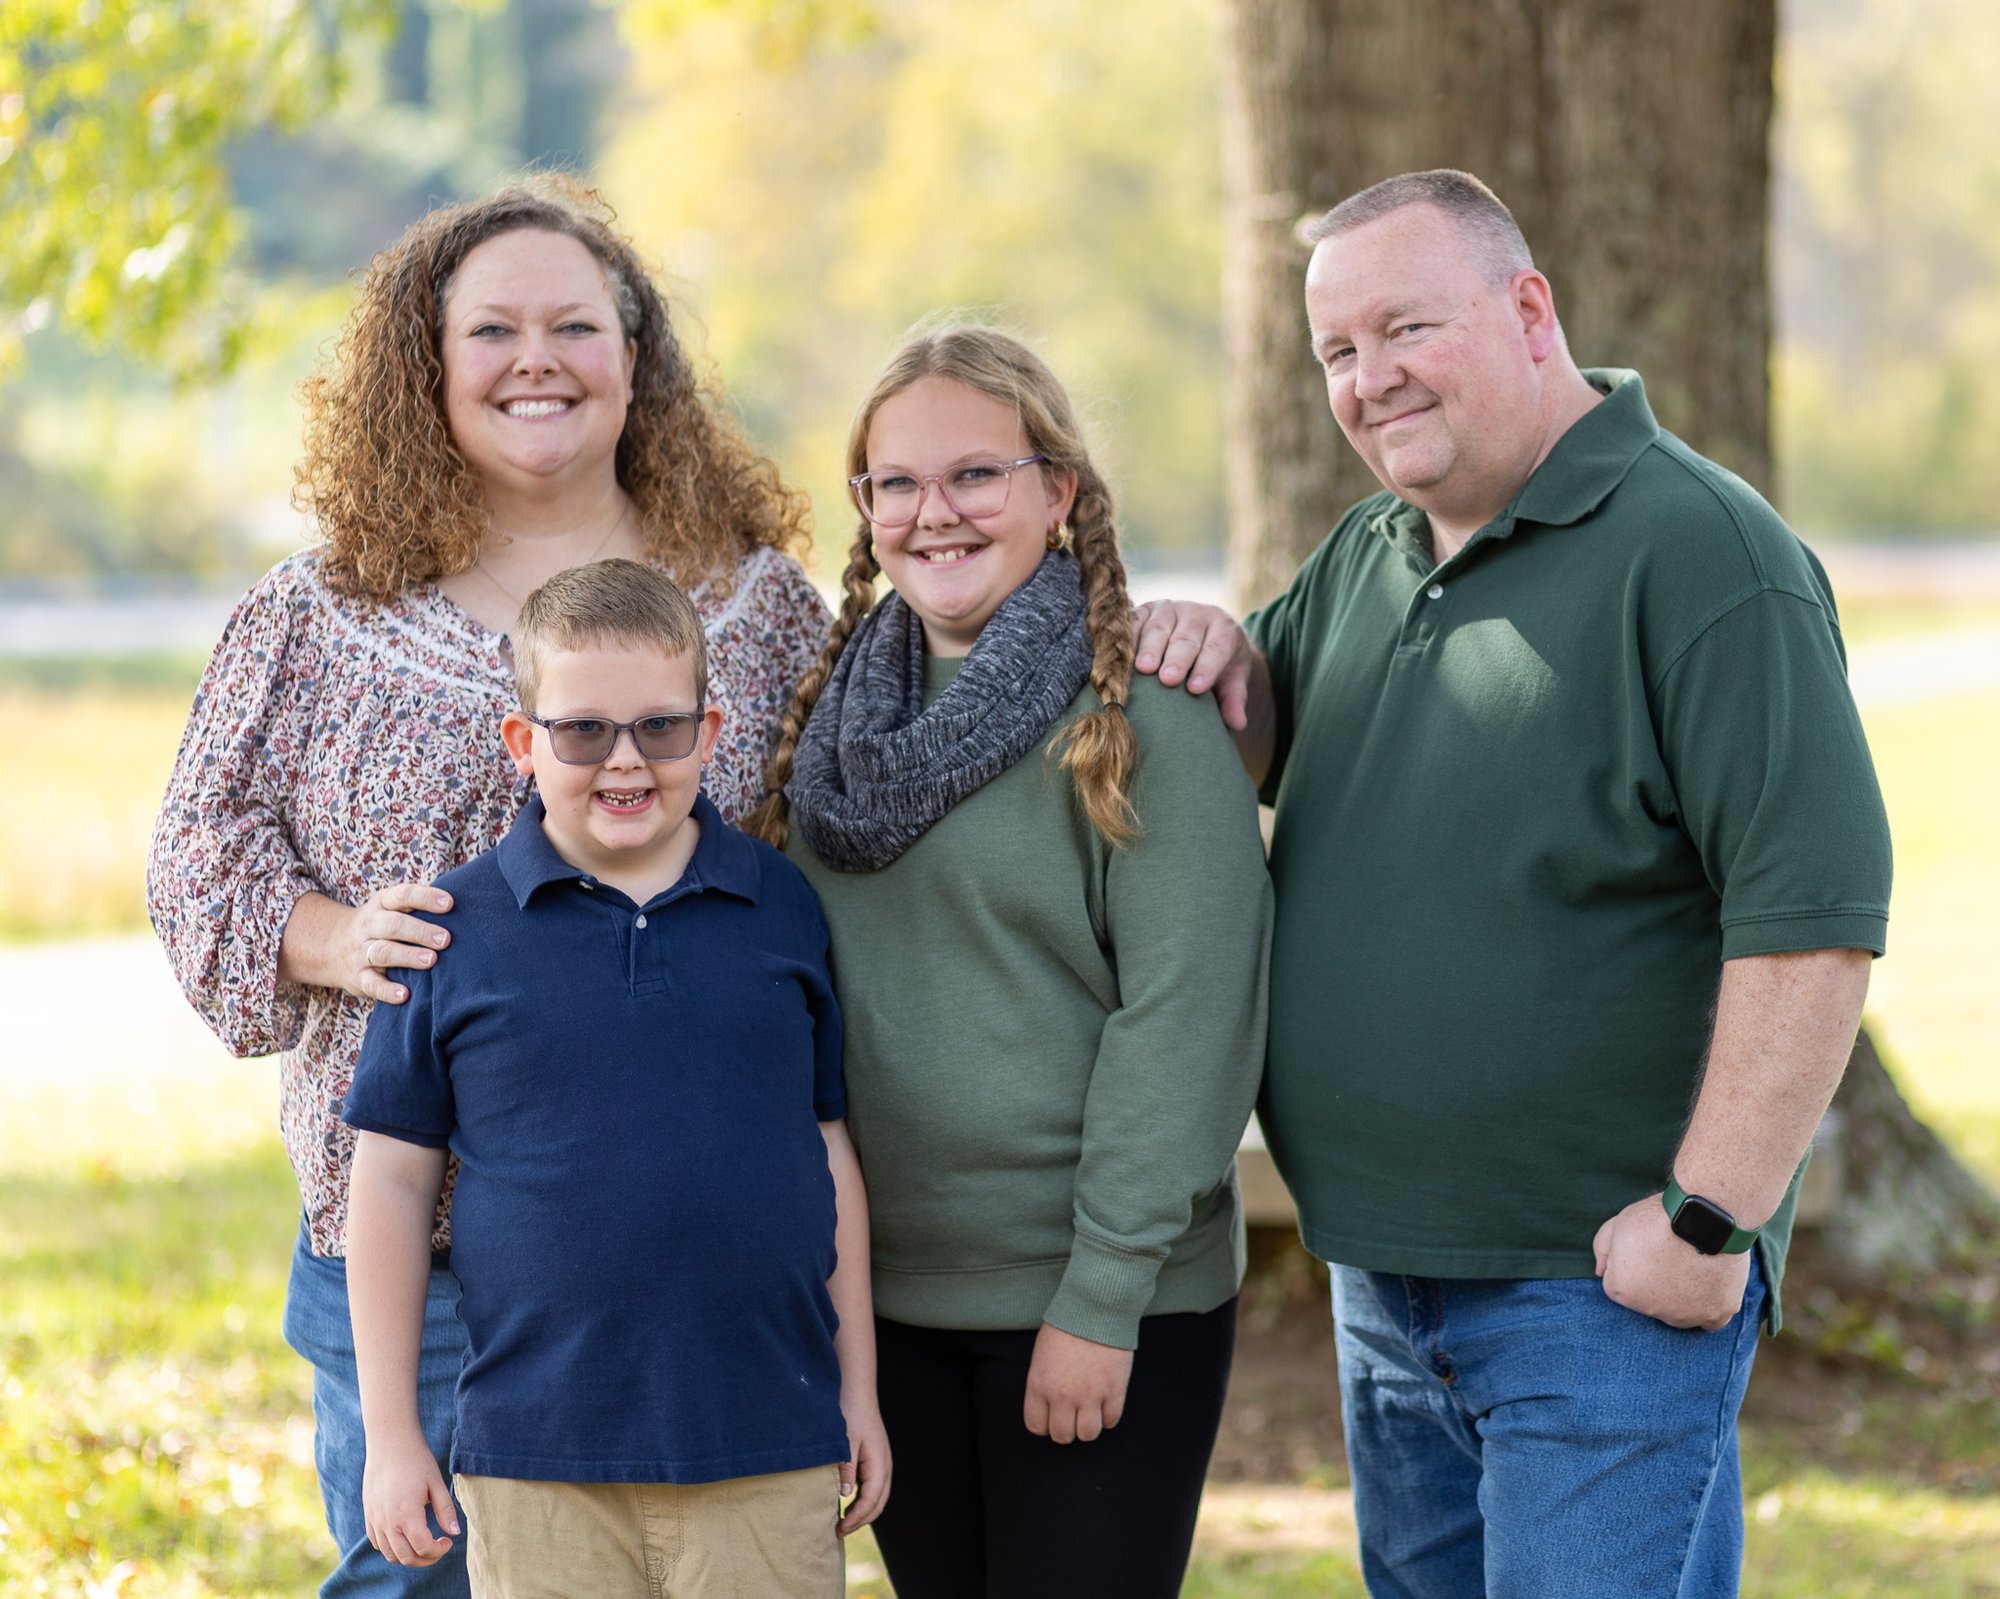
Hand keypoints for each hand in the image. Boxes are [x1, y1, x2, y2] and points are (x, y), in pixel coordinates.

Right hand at [283, 884, 453, 1003]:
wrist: (330, 947)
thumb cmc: (381, 926)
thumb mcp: (392, 909)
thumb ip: (419, 907)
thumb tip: (467, 908)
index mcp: (382, 904)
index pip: (403, 895)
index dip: (425, 897)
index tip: (450, 904)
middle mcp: (370, 926)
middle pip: (393, 924)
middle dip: (420, 931)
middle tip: (446, 939)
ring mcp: (361, 952)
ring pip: (382, 952)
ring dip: (407, 956)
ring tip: (431, 961)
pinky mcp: (357, 977)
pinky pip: (371, 984)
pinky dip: (387, 991)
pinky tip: (405, 995)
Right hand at [362, 1429, 458, 1566]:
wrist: (390, 1443)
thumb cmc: (417, 1460)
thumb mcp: (436, 1483)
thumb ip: (446, 1510)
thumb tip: (454, 1533)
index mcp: (407, 1514)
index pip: (423, 1548)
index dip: (438, 1551)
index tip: (447, 1541)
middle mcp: (387, 1522)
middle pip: (406, 1557)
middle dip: (425, 1559)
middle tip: (438, 1548)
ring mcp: (375, 1520)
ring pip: (390, 1554)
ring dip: (408, 1556)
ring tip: (423, 1544)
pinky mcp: (368, 1515)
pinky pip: (377, 1543)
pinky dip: (391, 1548)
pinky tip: (405, 1536)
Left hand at [836, 1392, 891, 1534]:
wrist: (857, 1392)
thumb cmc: (850, 1414)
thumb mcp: (845, 1442)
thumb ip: (846, 1469)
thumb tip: (845, 1497)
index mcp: (879, 1464)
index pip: (871, 1500)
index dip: (857, 1518)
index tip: (839, 1528)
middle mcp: (885, 1466)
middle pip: (878, 1503)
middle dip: (861, 1520)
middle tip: (839, 1531)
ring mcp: (881, 1463)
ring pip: (877, 1497)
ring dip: (863, 1512)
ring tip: (843, 1521)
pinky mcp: (875, 1460)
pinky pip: (873, 1487)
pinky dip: (863, 1500)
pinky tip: (847, 1503)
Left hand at [1023, 1323, 1133, 1443]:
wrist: (1096, 1307)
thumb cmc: (1066, 1325)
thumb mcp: (1041, 1355)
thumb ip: (1042, 1383)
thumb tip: (1049, 1406)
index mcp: (1039, 1384)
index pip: (1036, 1426)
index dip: (1045, 1425)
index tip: (1052, 1417)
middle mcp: (1062, 1396)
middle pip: (1062, 1435)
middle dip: (1066, 1429)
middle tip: (1072, 1417)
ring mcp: (1090, 1396)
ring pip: (1088, 1435)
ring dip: (1088, 1427)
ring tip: (1089, 1412)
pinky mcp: (1114, 1391)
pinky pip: (1111, 1421)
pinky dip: (1108, 1417)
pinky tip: (1105, 1404)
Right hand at [1132, 600, 1255, 731]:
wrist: (1199, 631)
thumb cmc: (1216, 662)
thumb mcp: (1231, 678)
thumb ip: (1233, 699)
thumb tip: (1238, 724)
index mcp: (1223, 628)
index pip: (1217, 647)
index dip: (1207, 667)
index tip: (1195, 688)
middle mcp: (1196, 613)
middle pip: (1187, 636)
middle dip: (1177, 658)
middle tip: (1168, 679)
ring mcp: (1168, 609)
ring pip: (1159, 627)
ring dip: (1150, 648)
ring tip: (1144, 669)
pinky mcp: (1144, 610)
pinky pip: (1134, 621)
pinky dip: (1128, 638)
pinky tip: (1122, 657)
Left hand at [1594, 1193, 1752, 1329]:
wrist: (1704, 1215)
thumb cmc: (1659, 1217)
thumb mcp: (1618, 1224)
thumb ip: (1603, 1250)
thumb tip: (1600, 1272)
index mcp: (1622, 1291)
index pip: (1620, 1284)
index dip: (1632, 1264)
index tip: (1647, 1249)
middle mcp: (1651, 1311)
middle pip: (1650, 1300)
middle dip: (1655, 1282)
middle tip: (1670, 1255)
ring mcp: (1685, 1316)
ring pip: (1679, 1312)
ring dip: (1682, 1296)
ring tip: (1692, 1264)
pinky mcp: (1716, 1314)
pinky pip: (1710, 1320)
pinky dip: (1709, 1307)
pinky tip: (1708, 1286)